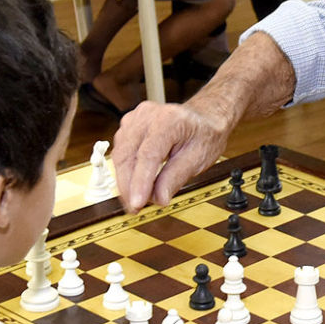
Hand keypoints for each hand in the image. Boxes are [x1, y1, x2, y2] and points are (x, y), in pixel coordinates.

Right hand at [113, 99, 234, 210]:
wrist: (204, 118)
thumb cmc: (204, 135)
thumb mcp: (198, 159)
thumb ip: (176, 178)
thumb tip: (159, 198)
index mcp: (168, 120)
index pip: (147, 155)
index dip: (140, 182)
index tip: (137, 203)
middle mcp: (147, 115)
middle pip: (128, 155)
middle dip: (128, 186)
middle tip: (135, 208)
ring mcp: (135, 118)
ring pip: (120, 154)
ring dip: (125, 180)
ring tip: (136, 199)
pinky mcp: (128, 126)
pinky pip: (121, 151)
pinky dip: (125, 170)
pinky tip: (133, 184)